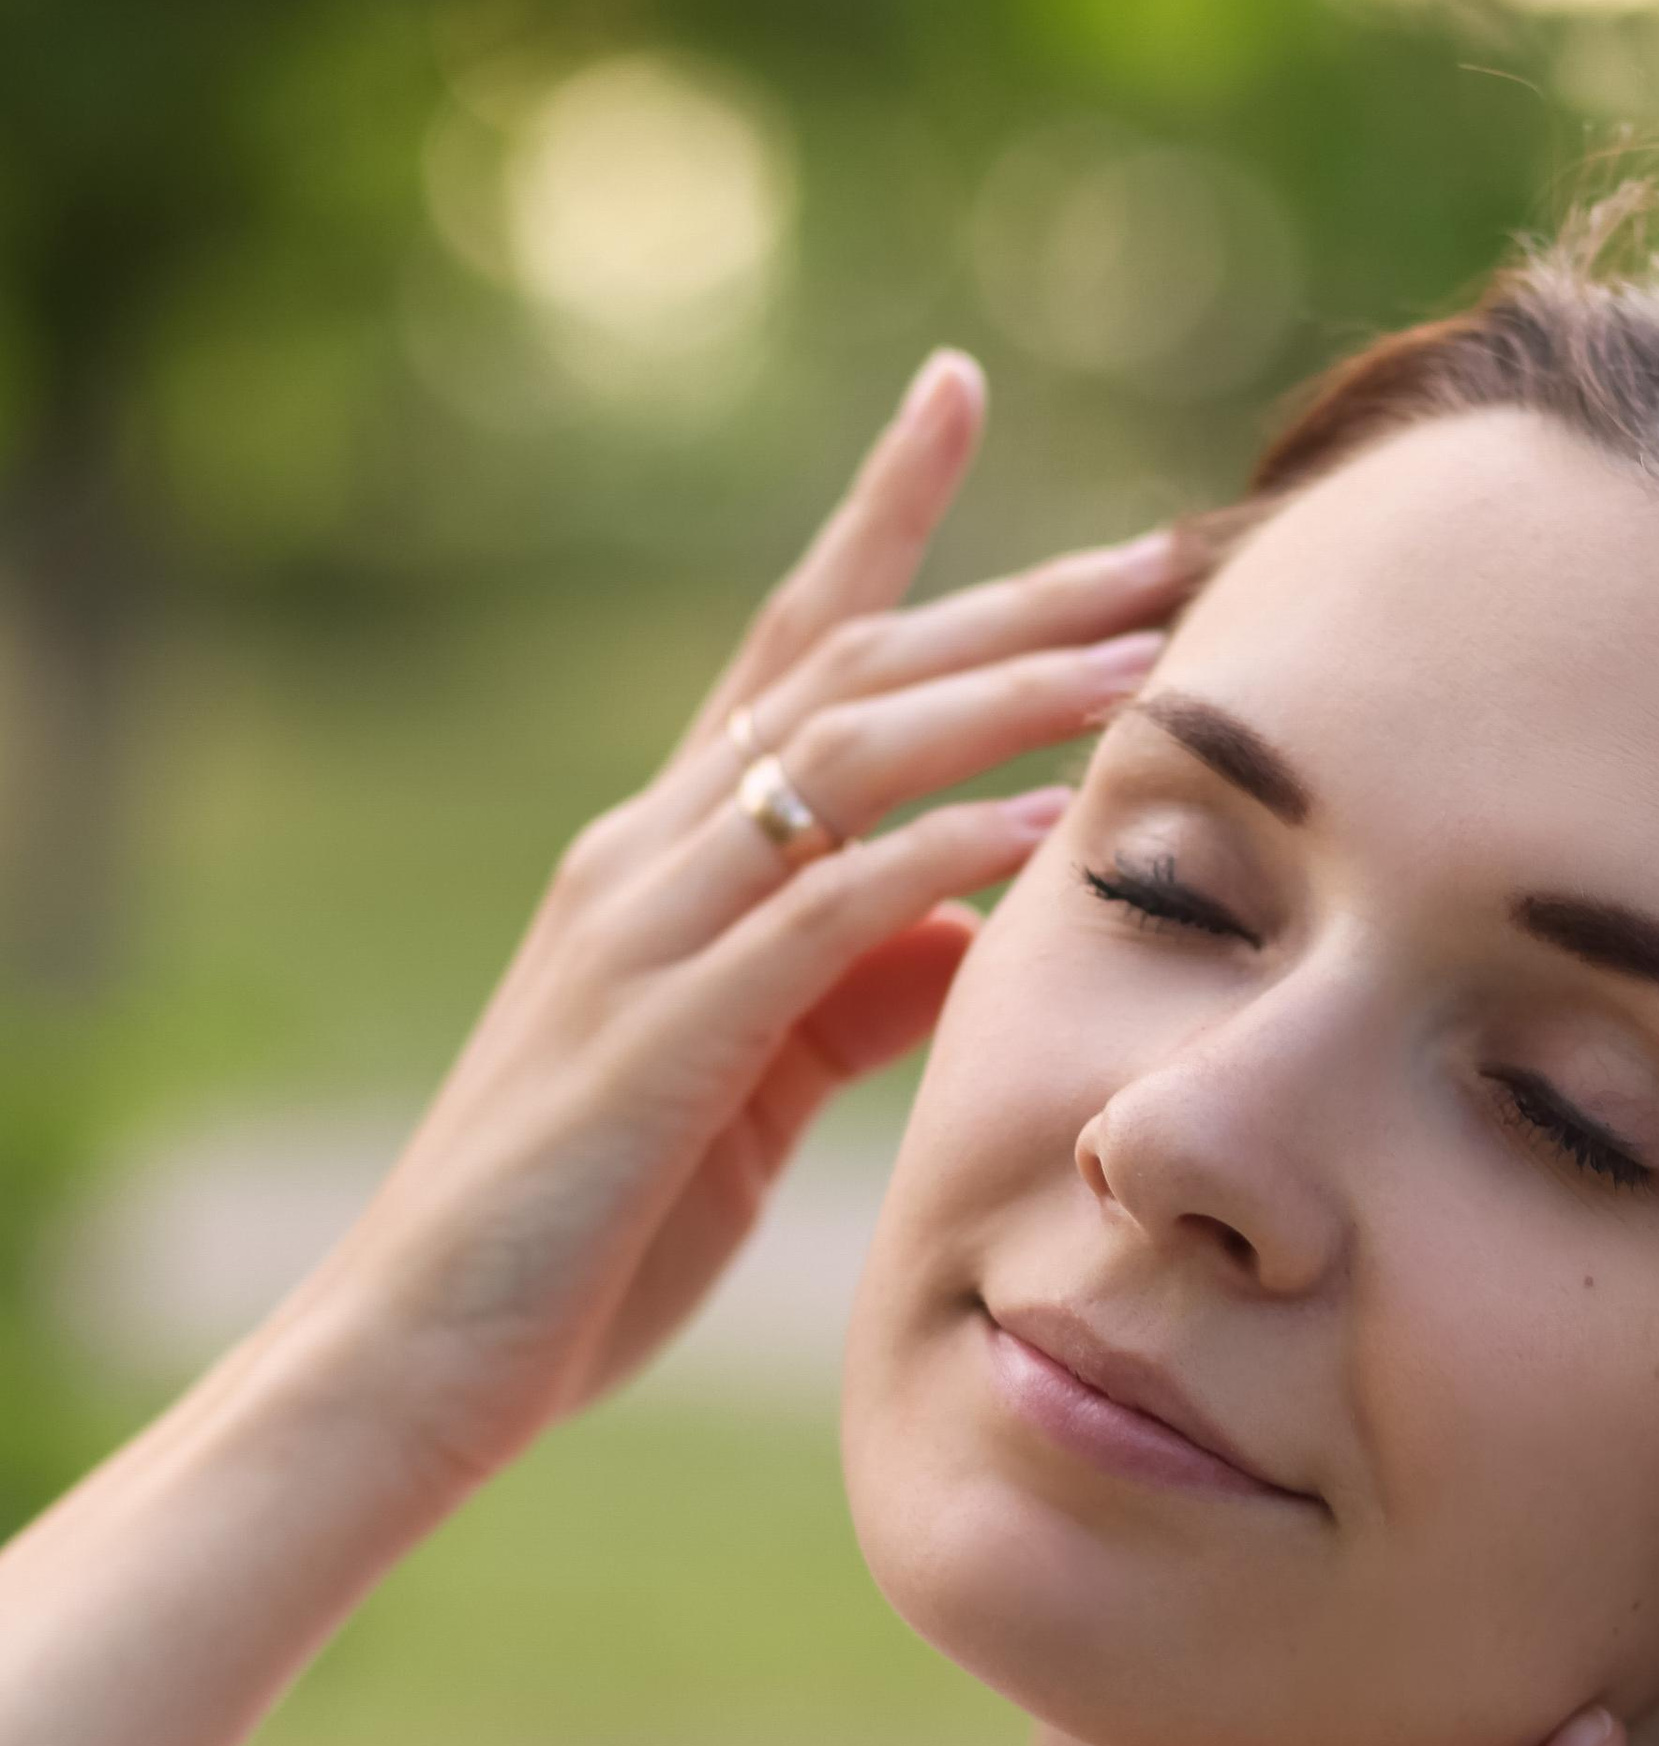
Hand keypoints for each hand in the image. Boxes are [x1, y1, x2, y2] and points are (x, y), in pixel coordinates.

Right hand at [296, 351, 1177, 1490]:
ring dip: (997, 698)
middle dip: (1005, 596)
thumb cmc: (586, 1236)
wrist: (416, 1357)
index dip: (878, 515)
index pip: (783, 645)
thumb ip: (853, 989)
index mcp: (659, 858)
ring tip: (1141, 663)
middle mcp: (642, 857)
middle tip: (1156, 542)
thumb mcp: (752, 1091)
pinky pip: (819, 912)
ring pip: (832, 757)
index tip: (960, 389)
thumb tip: (969, 918)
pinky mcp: (661, 1037)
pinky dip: (937, 855)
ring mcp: (642, 935)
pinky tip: (1043, 828)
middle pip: (839, 669)